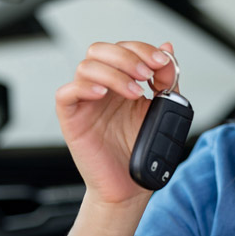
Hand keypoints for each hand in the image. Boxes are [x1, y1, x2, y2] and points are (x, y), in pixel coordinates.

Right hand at [55, 41, 177, 204]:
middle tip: (146, 74)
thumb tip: (168, 48)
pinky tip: (103, 93)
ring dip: (113, 73)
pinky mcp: (71, 118)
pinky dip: (83, 87)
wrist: (130, 187)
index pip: (124, 49)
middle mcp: (102, 87)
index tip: (161, 62)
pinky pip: (65, 93)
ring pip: (86, 66)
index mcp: (121, 81)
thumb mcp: (162, 109)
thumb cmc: (141, 150)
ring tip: (133, 93)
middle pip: (101, 50)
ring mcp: (85, 101)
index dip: (142, 49)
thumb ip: (167, 80)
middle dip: (127, 57)